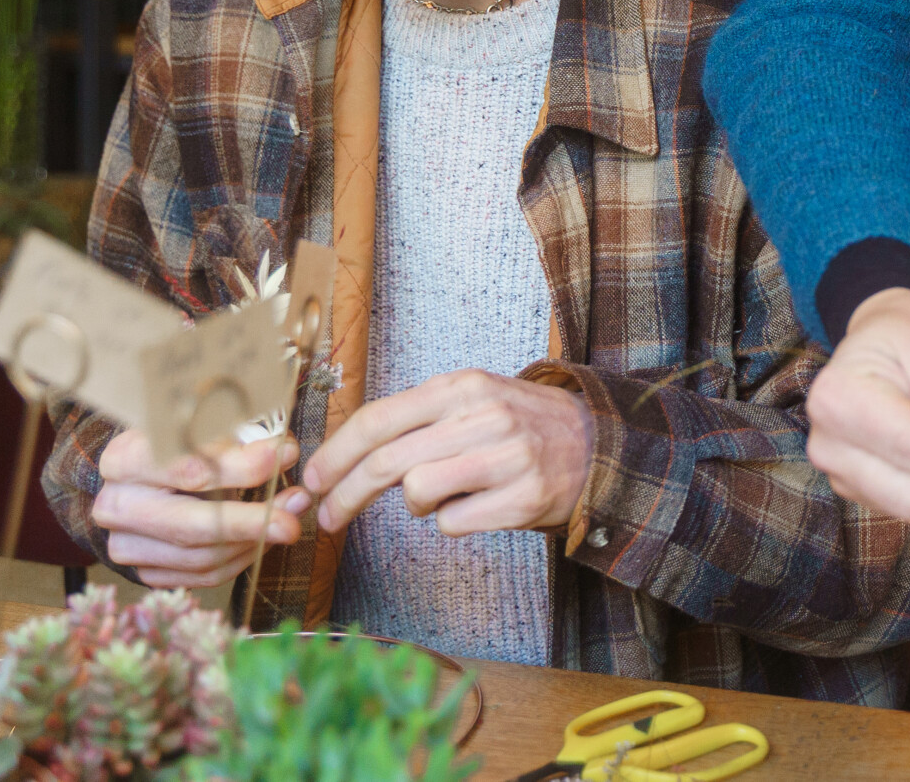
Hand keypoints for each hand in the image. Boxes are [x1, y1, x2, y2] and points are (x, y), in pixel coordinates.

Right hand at [92, 426, 307, 588]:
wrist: (132, 484)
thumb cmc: (172, 446)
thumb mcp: (193, 428)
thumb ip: (232, 438)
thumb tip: (283, 451)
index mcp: (124, 461)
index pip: (186, 467)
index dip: (241, 465)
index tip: (286, 454)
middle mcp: (117, 507)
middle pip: (190, 524)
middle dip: (249, 522)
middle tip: (293, 518)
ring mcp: (126, 546)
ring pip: (201, 556)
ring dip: (253, 541)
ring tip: (291, 517)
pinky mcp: (145, 573)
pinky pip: (203, 575)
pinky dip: (240, 558)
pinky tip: (265, 538)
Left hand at [300, 369, 592, 535]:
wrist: (597, 443)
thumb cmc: (520, 425)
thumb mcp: (472, 400)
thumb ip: (418, 419)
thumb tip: (347, 454)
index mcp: (461, 386)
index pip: (378, 419)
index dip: (335, 453)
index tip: (312, 479)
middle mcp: (482, 415)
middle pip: (386, 461)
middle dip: (345, 494)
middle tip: (327, 517)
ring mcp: (505, 457)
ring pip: (417, 493)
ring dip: (414, 505)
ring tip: (439, 497)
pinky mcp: (523, 498)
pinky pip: (453, 523)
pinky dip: (452, 521)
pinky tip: (476, 506)